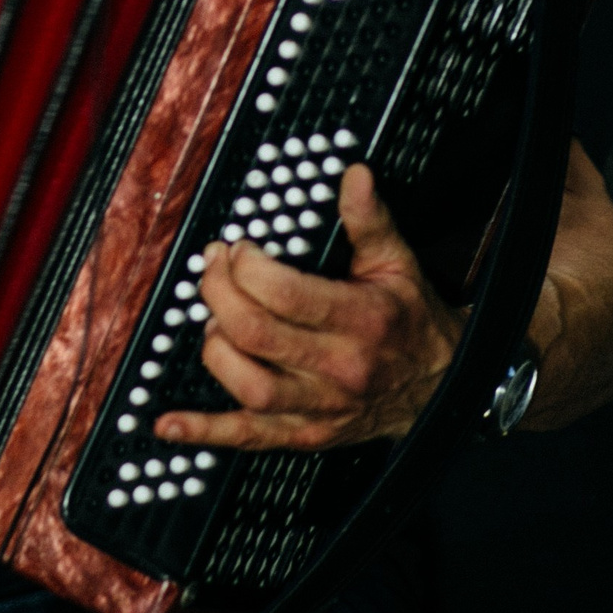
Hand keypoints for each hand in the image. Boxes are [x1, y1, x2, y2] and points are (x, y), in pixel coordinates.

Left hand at [155, 164, 464, 451]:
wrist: (443, 390)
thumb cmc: (412, 324)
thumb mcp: (398, 265)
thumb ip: (369, 221)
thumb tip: (352, 176)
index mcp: (361, 320)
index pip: (284, 293)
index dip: (246, 266)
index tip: (237, 248)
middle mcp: (339, 368)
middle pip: (256, 334)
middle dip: (219, 294)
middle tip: (213, 269)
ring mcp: (321, 407)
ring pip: (250, 386)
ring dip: (217, 349)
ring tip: (214, 320)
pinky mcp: (305, 434)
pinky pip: (248, 437)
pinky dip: (205, 431)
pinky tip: (169, 423)